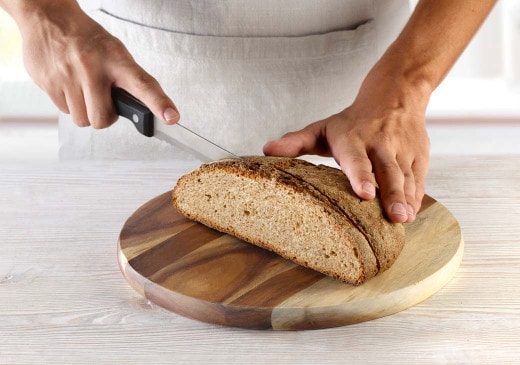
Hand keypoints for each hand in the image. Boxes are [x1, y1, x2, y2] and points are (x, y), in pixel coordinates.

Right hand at [13, 1, 178, 127]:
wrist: (49, 18)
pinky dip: (69, 104)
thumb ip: (128, 81)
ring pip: (83, 120)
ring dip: (86, 111)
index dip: (159, 103)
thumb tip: (145, 110)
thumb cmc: (87, 39)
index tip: (171, 117)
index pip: (142, 84)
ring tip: (84, 89)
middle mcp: (92, 67)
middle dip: (104, 115)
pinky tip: (69, 85)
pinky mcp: (48, 83)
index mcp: (116, 59)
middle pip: (103, 118)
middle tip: (103, 98)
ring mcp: (68, 76)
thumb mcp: (115, 52)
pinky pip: (65, 112)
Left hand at [263, 61, 430, 223]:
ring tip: (404, 219)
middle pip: (387, 171)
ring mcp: (402, 150)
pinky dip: (417, 196)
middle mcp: (380, 144)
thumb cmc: (352, 120)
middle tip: (394, 217)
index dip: (361, 176)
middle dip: (392, 194)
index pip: (357, 159)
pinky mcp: (418, 155)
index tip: (365, 194)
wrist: (395, 95)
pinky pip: (418, 178)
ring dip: (407, 199)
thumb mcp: (322, 128)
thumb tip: (265, 151)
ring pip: (405, 176)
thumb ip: (296, 141)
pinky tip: (411, 213)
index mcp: (353, 138)